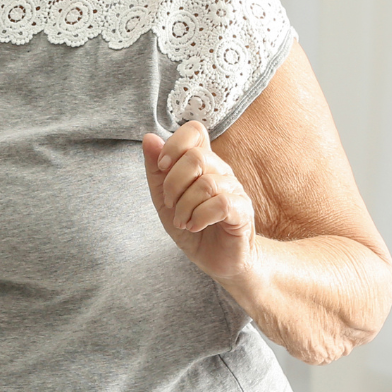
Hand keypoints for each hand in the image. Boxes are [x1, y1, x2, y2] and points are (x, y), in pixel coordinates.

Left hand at [142, 121, 256, 280]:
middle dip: (173, 184)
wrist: (217, 260)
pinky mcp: (242, 211)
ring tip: (182, 221)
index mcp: (203, 164)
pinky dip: (200, 217)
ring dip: (184, 207)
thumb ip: (156, 171)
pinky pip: (220, 203)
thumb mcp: (164, 200)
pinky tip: (195, 226)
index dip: (174, 144)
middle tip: (170, 205)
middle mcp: (221, 171)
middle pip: (196, 157)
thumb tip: (149, 137)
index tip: (161, 167)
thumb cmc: (192, 226)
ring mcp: (234, 190)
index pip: (195, 131)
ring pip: (206, 183)